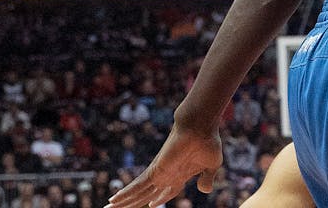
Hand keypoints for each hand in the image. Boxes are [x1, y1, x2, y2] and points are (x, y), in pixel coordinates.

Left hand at [105, 125, 221, 207]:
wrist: (200, 126)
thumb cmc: (208, 141)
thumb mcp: (212, 165)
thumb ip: (207, 178)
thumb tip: (204, 190)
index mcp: (180, 175)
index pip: (167, 191)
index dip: (160, 199)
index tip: (152, 204)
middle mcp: (167, 175)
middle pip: (147, 194)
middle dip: (135, 203)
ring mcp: (159, 173)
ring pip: (138, 193)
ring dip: (124, 202)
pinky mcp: (154, 171)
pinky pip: (137, 187)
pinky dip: (126, 194)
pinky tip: (115, 200)